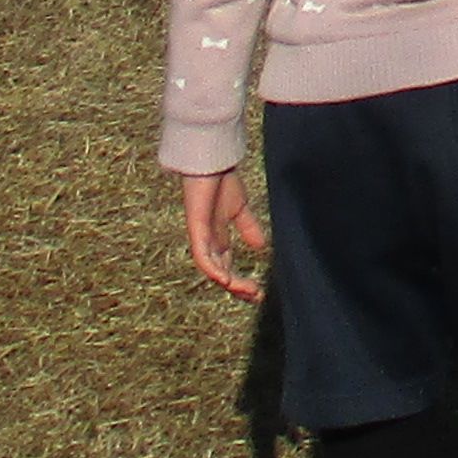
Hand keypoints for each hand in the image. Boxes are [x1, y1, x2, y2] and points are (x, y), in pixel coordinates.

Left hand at [183, 168, 269, 300]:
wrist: (212, 161)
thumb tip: (260, 246)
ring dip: (230, 283)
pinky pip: (202, 256)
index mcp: (216, 238)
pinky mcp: (197, 229)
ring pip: (211, 270)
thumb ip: (247, 227)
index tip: (258, 292)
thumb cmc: (220, 181)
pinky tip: (226, 279)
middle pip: (219, 273)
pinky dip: (213, 269)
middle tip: (255, 296)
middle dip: (237, 288)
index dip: (240, 282)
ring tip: (248, 291)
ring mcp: (201, 237)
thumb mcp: (240, 208)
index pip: (225, 267)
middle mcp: (207, 242)